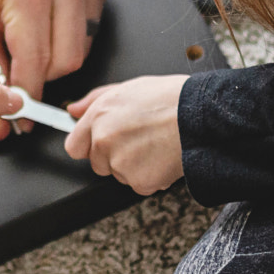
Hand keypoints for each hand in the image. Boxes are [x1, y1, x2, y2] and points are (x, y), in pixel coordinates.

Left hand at [0, 0, 112, 140]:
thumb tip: (3, 126)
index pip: (37, 65)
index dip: (25, 98)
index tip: (16, 118)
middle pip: (68, 61)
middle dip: (41, 76)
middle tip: (16, 72)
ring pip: (84, 46)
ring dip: (55, 54)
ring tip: (27, 36)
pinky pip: (92, 24)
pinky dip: (69, 31)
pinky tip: (46, 16)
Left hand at [65, 75, 187, 195]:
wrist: (200, 115)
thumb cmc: (170, 98)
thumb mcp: (128, 88)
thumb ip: (94, 101)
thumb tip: (73, 110)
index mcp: (99, 117)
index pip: (74, 146)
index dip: (89, 146)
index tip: (101, 144)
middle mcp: (104, 141)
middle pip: (98, 164)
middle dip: (115, 156)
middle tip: (140, 140)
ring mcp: (120, 163)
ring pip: (120, 174)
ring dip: (134, 166)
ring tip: (156, 144)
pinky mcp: (139, 181)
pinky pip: (140, 185)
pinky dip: (152, 176)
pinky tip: (164, 157)